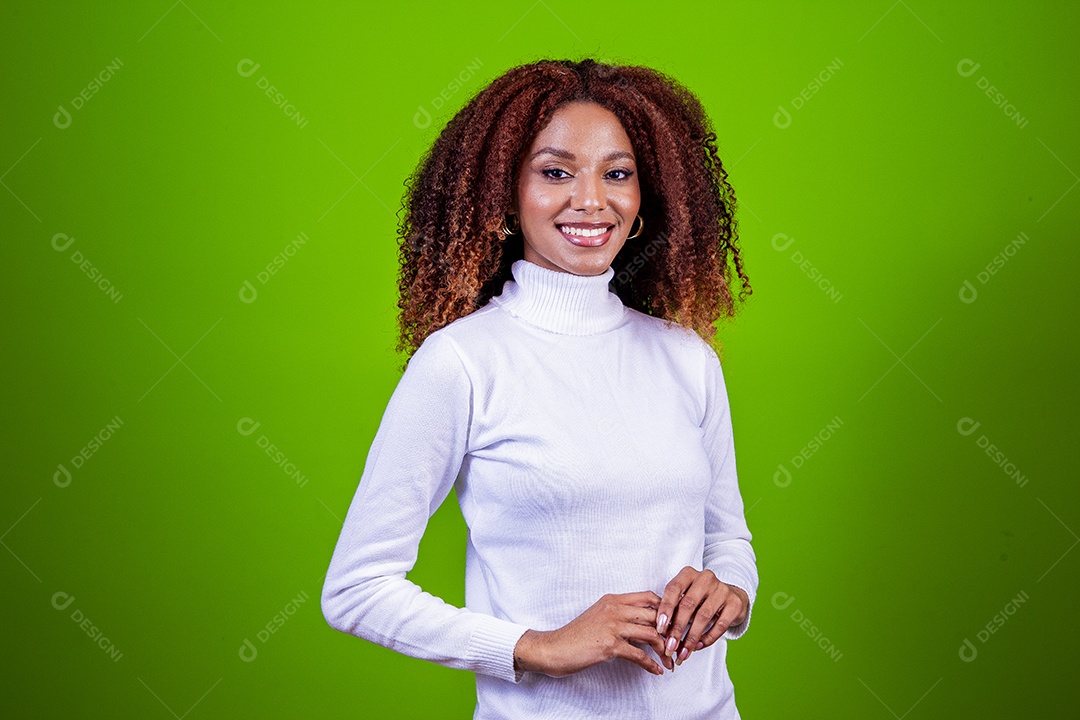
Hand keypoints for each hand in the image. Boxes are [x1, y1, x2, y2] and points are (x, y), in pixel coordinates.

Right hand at [513, 591, 674, 676]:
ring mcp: (612, 626)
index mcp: (613, 599)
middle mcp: (614, 609)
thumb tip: (645, 625)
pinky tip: (657, 671)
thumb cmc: (576, 635)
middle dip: (672, 631)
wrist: (554, 648)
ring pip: (651, 634)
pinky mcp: (609, 645)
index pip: (649, 597)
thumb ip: (620, 615)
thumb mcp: (599, 616)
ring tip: (672, 662)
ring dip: (665, 650)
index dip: (667, 609)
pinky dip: (651, 665)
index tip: (675, 624)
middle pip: (655, 615)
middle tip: (680, 645)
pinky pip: (639, 655)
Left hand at [655, 567, 747, 666]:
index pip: (673, 589)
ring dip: (691, 638)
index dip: (665, 609)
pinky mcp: (735, 603)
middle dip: (677, 629)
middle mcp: (706, 578)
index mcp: (689, 574)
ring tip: (683, 653)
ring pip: (703, 616)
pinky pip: (720, 624)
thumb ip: (675, 609)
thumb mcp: (686, 597)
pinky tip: (698, 647)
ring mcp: (722, 589)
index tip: (659, 629)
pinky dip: (707, 638)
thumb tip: (662, 634)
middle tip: (670, 647)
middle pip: (688, 604)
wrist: (732, 596)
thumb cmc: (701, 599)